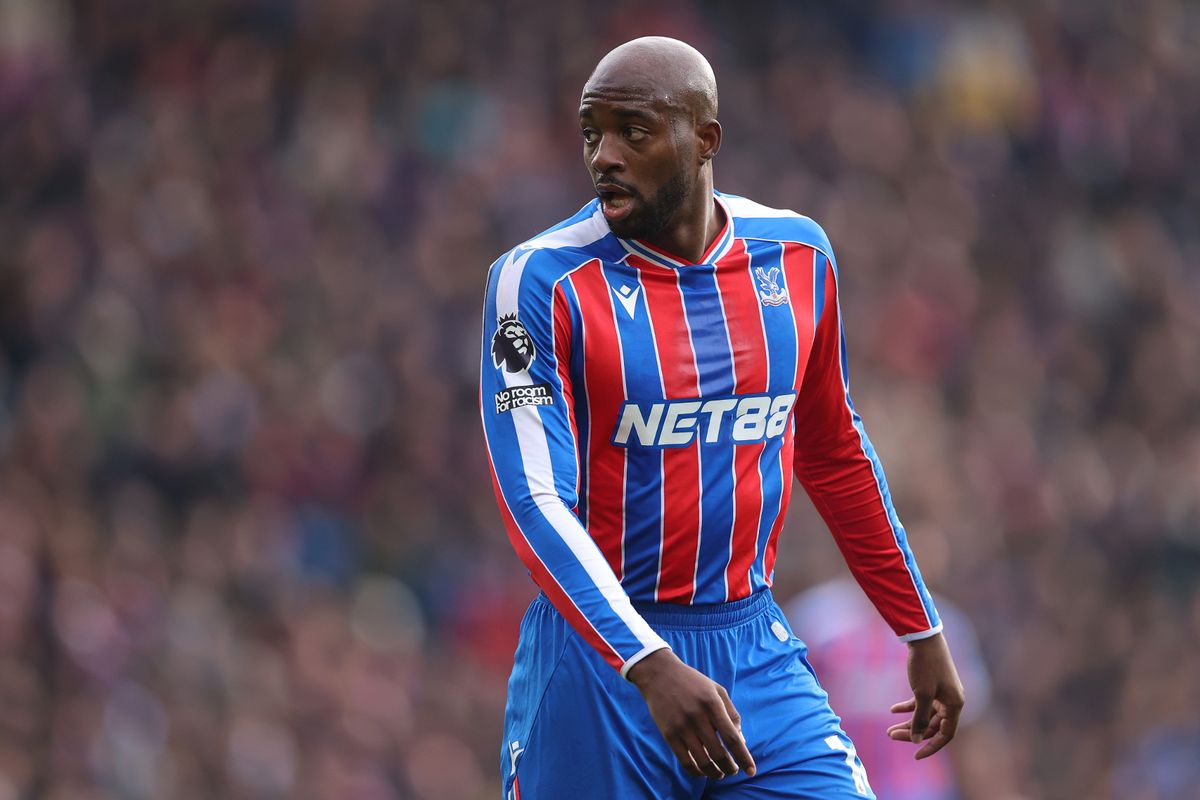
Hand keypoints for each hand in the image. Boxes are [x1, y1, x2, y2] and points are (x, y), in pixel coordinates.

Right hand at [626, 649, 756, 779]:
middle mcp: (697, 716)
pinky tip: (703, 772)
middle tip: (733, 771)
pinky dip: (697, 772)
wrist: (659, 674)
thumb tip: (742, 742)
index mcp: (712, 703)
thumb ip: (732, 714)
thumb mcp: (717, 690)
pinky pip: (685, 761)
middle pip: (718, 753)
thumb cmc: (693, 682)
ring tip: (720, 774)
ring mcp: (681, 727)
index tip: (751, 771)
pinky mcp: (669, 734)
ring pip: (702, 761)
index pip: (732, 738)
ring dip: (715, 773)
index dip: (744, 757)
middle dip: (730, 768)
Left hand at [886, 632, 964, 759]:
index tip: (915, 755)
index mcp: (955, 705)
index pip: (945, 735)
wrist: (924, 638)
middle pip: (932, 725)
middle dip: (912, 732)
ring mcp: (942, 693)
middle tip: (891, 735)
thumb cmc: (926, 666)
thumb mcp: (922, 695)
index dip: (931, 747)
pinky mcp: (932, 684)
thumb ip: (919, 719)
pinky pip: (921, 702)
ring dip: (908, 721)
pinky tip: (893, 710)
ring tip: (889, 729)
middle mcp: (951, 701)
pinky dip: (908, 706)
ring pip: (925, 715)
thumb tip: (916, 739)